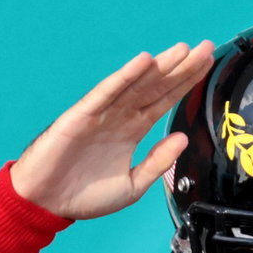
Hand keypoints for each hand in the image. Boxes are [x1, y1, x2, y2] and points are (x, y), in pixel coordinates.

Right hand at [10, 41, 214, 219]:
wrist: (47, 204)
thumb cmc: (84, 195)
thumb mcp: (133, 185)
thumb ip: (158, 162)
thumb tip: (182, 138)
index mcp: (131, 131)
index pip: (164, 101)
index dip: (185, 83)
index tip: (206, 66)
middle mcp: (119, 117)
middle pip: (156, 87)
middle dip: (181, 68)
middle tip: (206, 47)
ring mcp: (101, 113)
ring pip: (136, 84)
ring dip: (159, 66)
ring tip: (182, 50)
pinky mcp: (82, 115)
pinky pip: (107, 92)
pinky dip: (125, 76)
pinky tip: (144, 62)